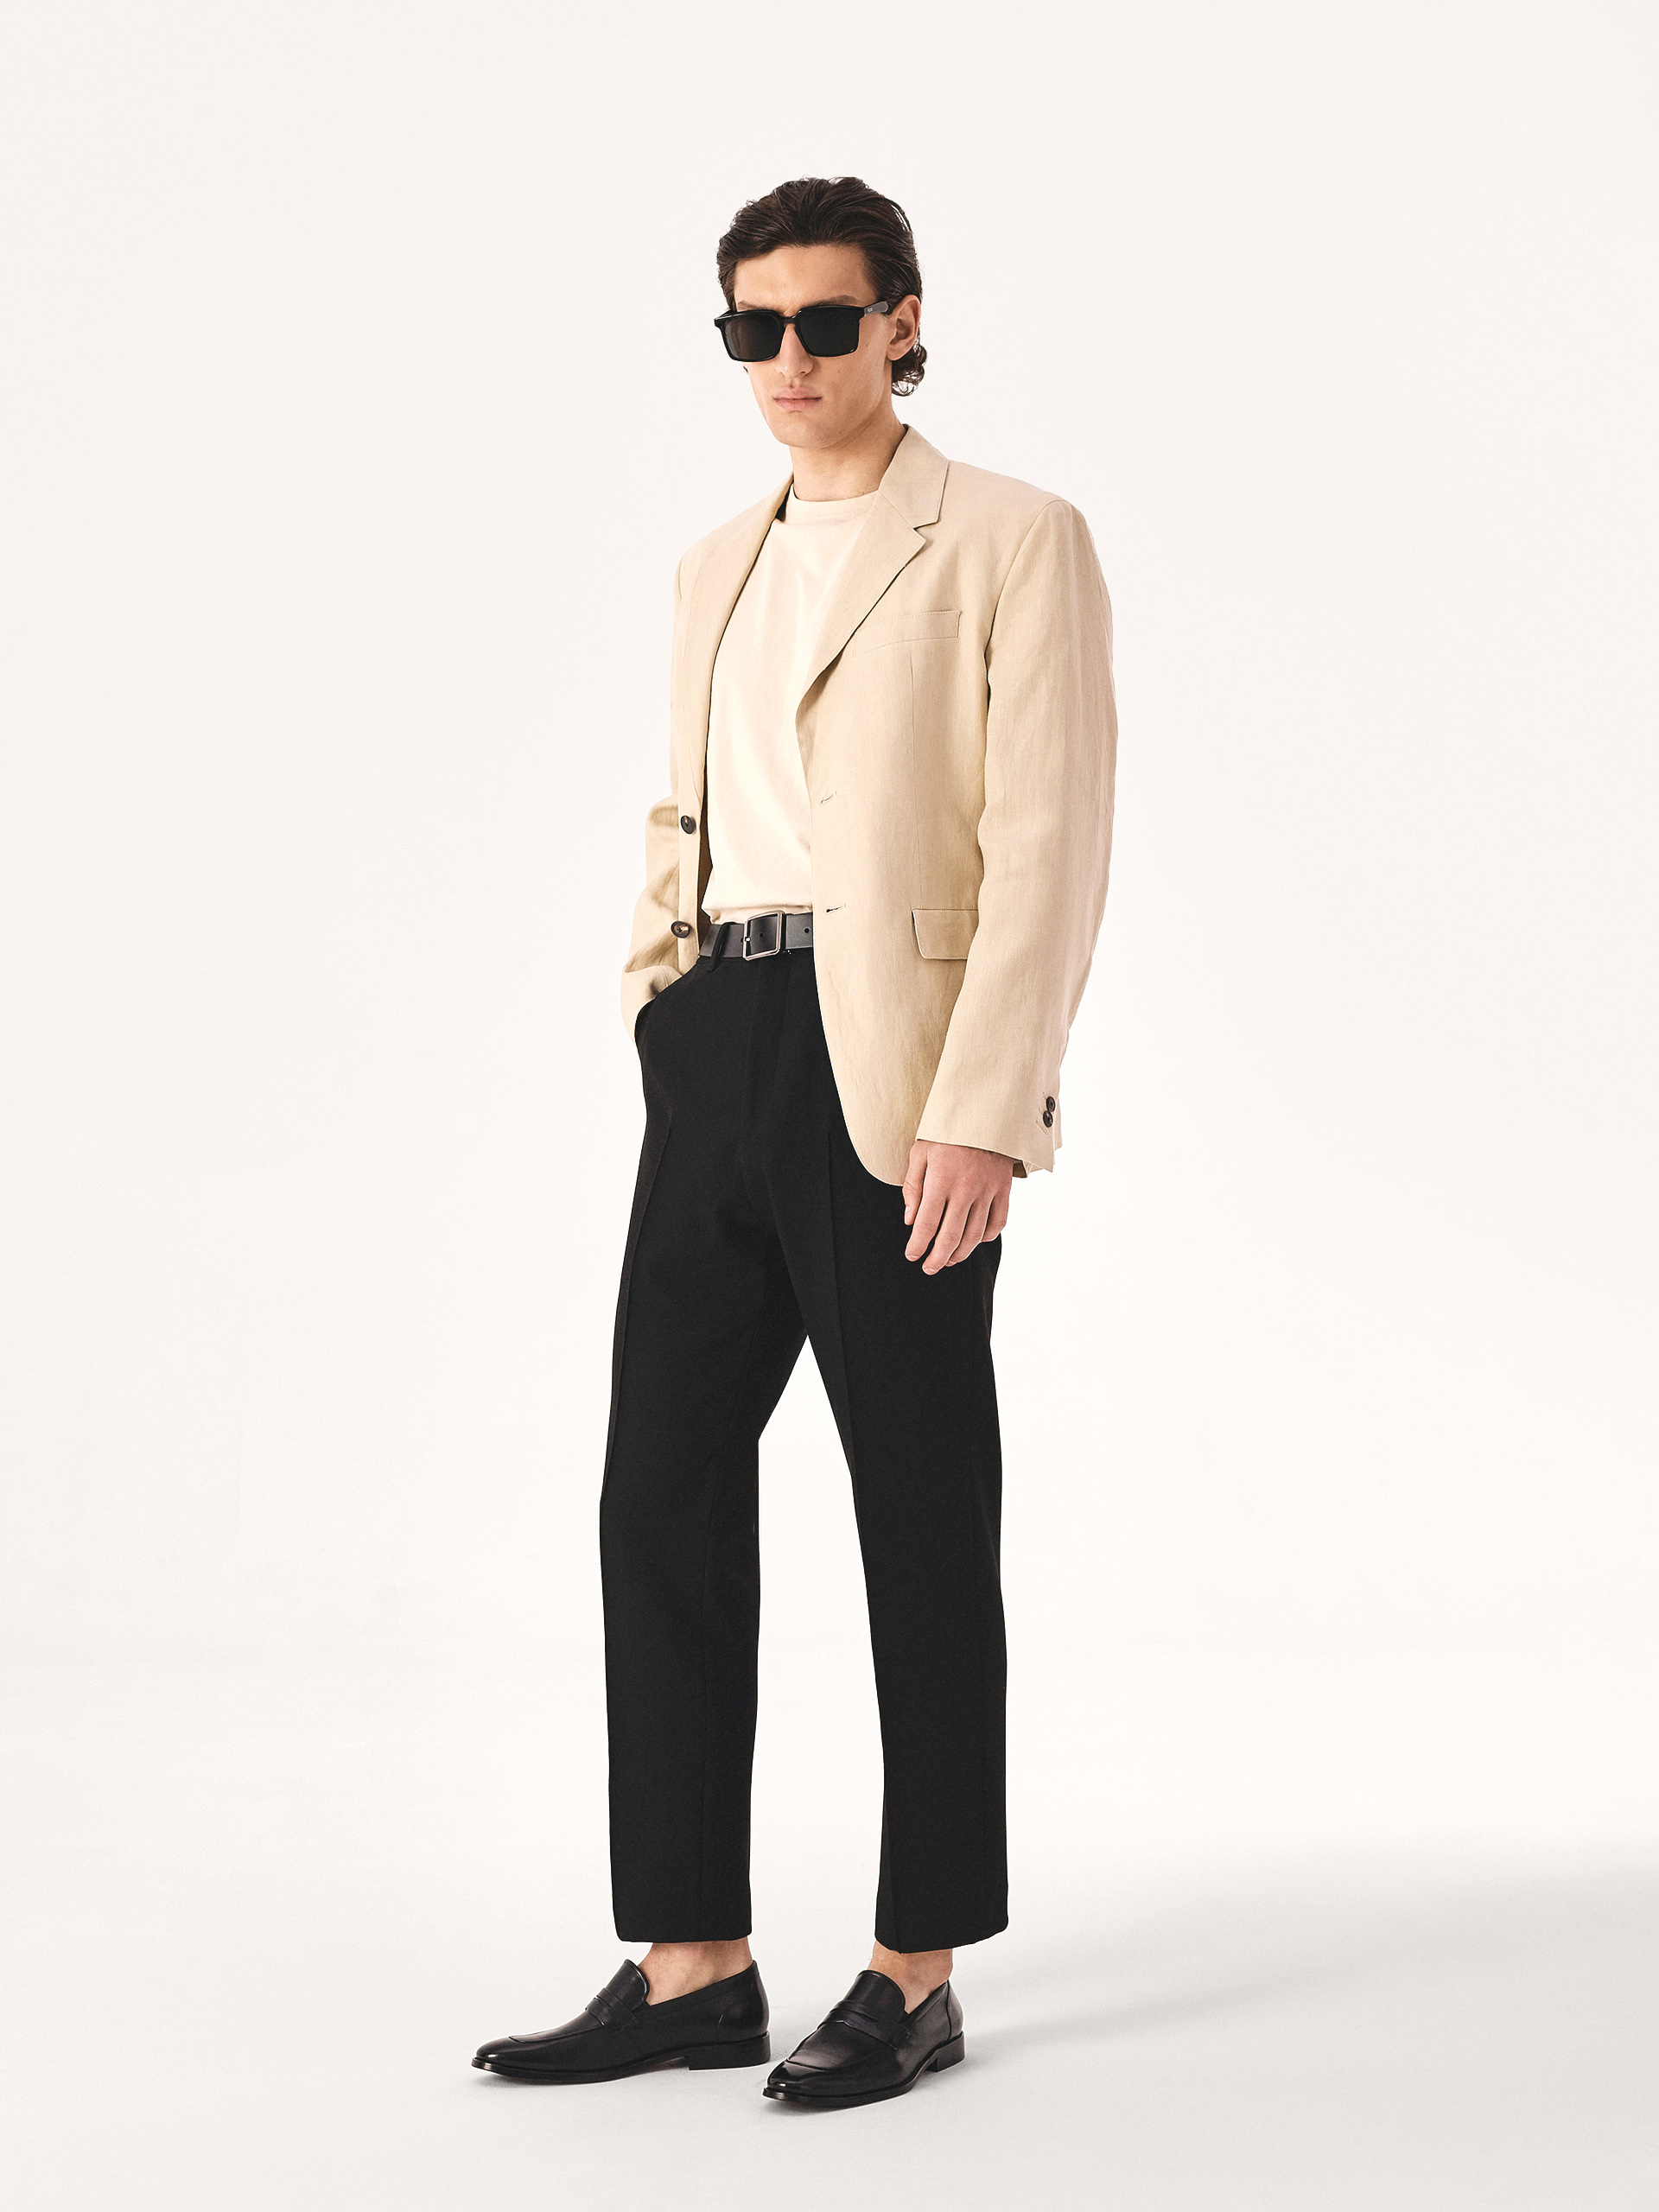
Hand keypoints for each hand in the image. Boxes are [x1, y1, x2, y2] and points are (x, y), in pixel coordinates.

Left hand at [901, 1141, 1014, 1273]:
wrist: (985, 1114)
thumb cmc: (947, 1133)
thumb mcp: (920, 1153)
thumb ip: (913, 1187)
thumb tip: (909, 1220)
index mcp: (941, 1180)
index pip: (927, 1224)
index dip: (918, 1245)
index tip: (912, 1255)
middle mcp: (966, 1189)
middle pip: (950, 1236)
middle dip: (937, 1258)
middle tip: (928, 1268)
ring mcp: (988, 1191)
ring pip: (975, 1235)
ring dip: (960, 1253)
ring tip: (948, 1260)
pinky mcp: (1004, 1189)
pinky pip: (998, 1222)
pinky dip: (987, 1237)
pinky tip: (974, 1241)